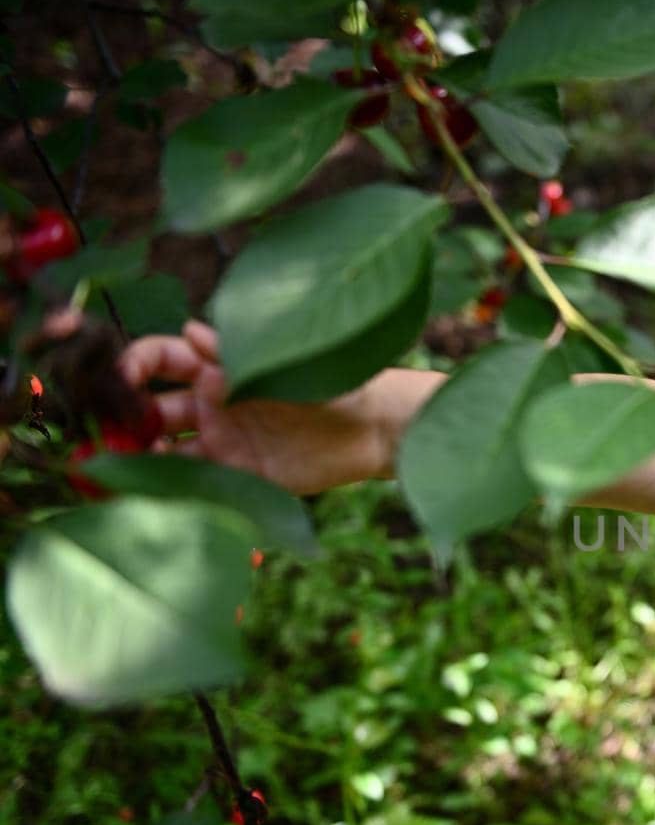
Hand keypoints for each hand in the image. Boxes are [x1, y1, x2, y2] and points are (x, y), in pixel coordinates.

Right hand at [117, 320, 387, 495]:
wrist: (375, 426)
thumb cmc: (333, 379)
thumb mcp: (281, 359)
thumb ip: (236, 353)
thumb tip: (189, 331)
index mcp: (215, 367)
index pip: (158, 359)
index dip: (132, 365)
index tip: (118, 378)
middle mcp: (210, 405)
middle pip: (149, 409)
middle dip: (122, 419)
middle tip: (108, 434)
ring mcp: (222, 443)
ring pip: (162, 452)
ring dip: (137, 459)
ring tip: (118, 470)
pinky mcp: (239, 477)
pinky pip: (196, 484)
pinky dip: (169, 489)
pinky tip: (149, 493)